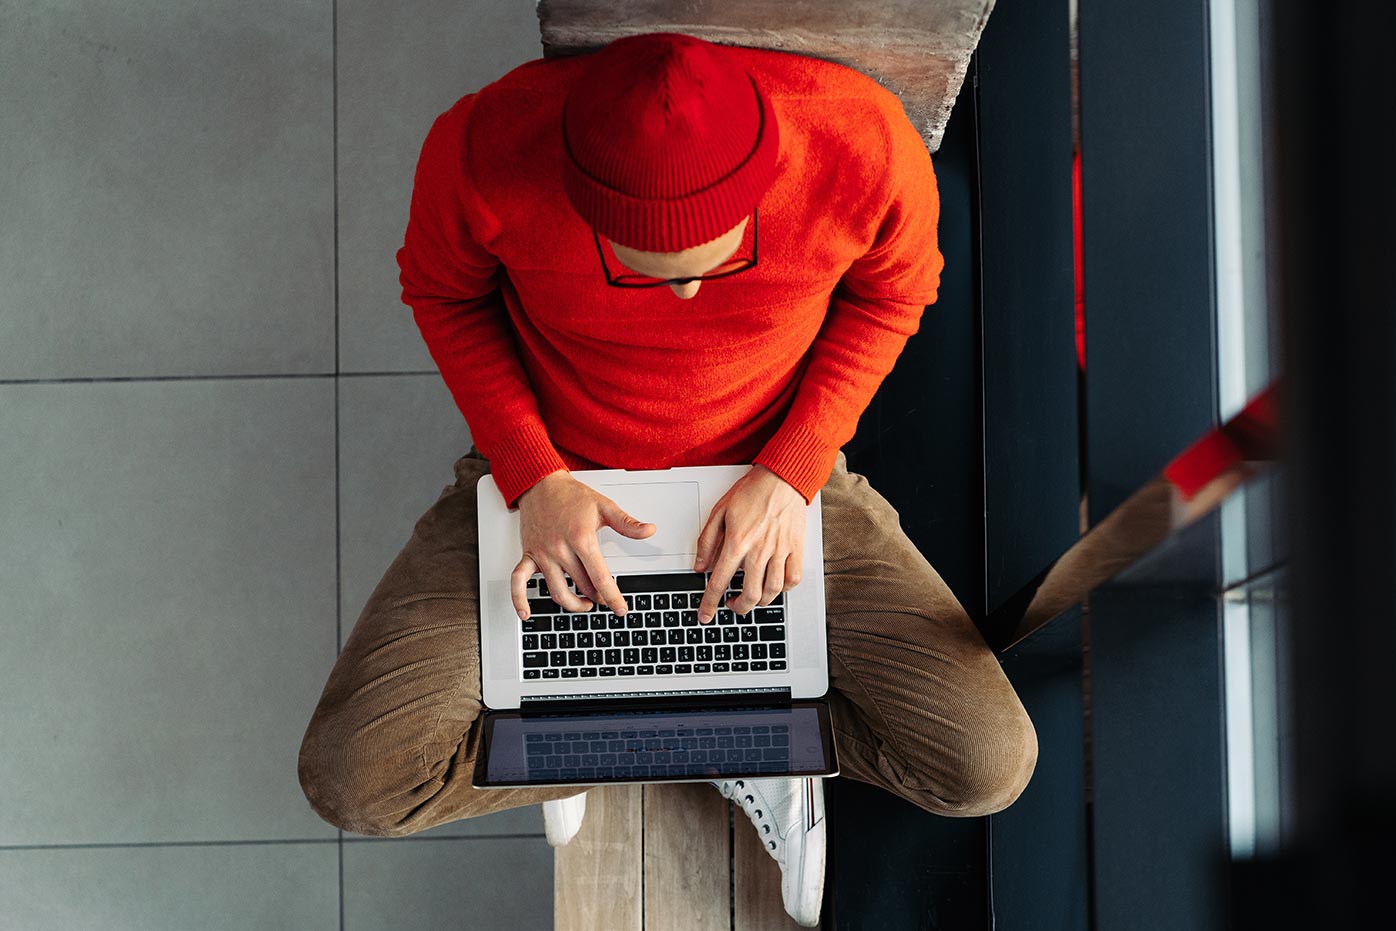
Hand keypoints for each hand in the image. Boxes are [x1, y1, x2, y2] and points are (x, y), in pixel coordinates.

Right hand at [512, 471, 655, 619]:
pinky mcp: (528, 555)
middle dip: (598, 598)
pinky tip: (526, 613)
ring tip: (584, 604)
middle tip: (606, 599)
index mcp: (581, 538)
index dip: (613, 597)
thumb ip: (627, 523)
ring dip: (573, 605)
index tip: (621, 609)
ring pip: (557, 592)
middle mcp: (560, 549)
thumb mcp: (604, 506)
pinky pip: (518, 581)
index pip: (600, 577)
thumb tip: (649, 530)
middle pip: (582, 587)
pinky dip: (519, 599)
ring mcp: (542, 554)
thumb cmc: (571, 496)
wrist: (541, 484)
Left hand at [693, 464, 806, 623]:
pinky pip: (793, 579)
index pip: (719, 582)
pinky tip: (775, 586)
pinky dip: (784, 589)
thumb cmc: (751, 492)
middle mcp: (759, 550)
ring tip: (751, 599)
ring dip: (759, 603)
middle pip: (749, 595)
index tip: (705, 615)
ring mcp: (780, 551)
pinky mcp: (796, 549)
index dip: (709, 603)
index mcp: (737, 542)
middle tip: (732, 606)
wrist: (782, 479)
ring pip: (772, 591)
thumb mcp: (719, 512)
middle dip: (738, 608)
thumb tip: (700, 565)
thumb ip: (707, 541)